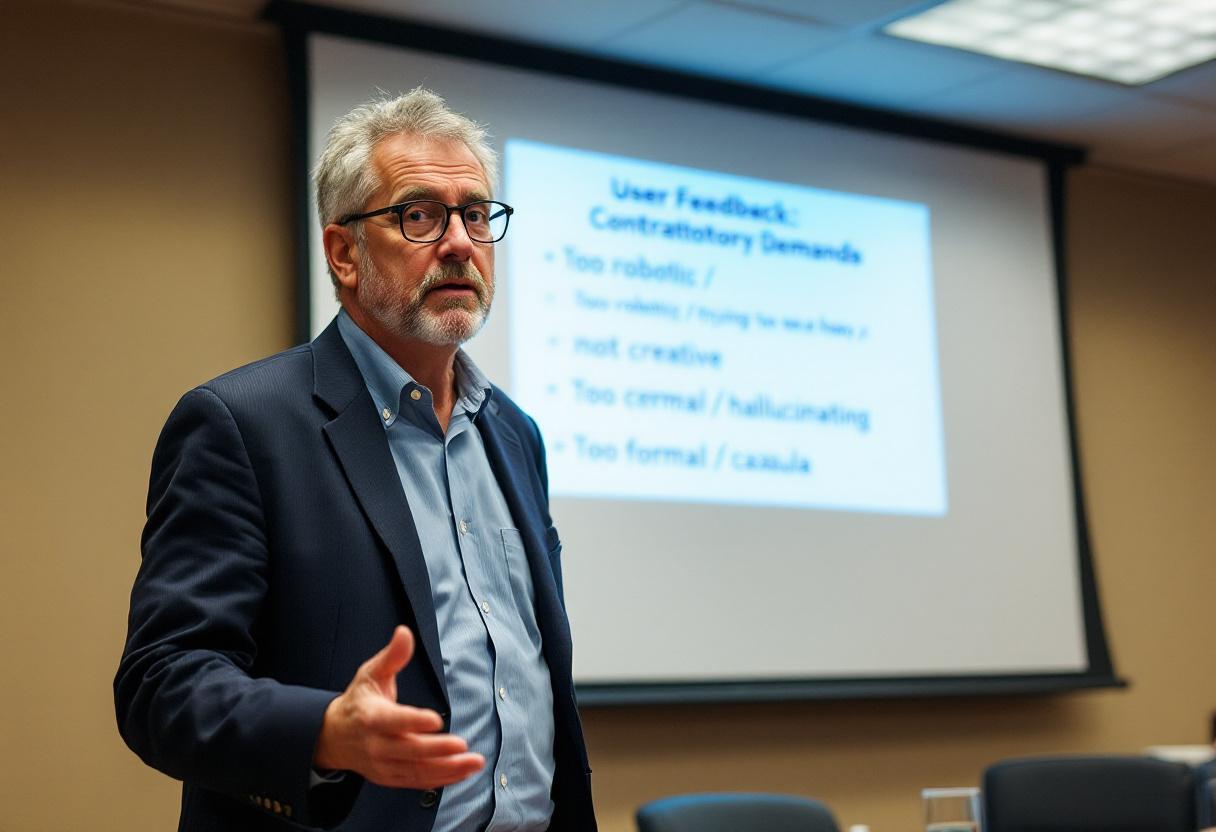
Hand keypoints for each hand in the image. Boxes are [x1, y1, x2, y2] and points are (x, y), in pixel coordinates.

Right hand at [313, 626, 484, 788]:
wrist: (333, 737)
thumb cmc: (358, 700)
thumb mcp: (370, 673)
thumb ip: (392, 656)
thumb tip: (405, 632)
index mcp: (370, 716)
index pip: (392, 720)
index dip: (413, 721)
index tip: (436, 719)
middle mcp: (375, 744)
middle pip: (409, 749)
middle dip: (437, 749)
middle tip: (463, 745)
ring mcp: (383, 764)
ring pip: (416, 770)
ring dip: (447, 769)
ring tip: (474, 762)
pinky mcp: (390, 777)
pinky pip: (417, 782)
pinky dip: (441, 779)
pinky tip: (463, 773)